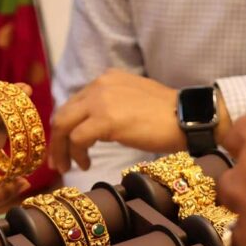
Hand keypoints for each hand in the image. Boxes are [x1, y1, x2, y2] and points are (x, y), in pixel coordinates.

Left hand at [50, 69, 200, 172]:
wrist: (188, 117)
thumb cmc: (167, 115)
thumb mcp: (131, 101)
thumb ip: (109, 106)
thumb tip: (91, 126)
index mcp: (105, 80)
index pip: (73, 104)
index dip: (65, 127)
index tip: (64, 146)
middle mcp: (99, 85)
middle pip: (63, 114)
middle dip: (57, 140)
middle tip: (58, 162)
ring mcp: (100, 100)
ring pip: (64, 126)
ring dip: (62, 149)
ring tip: (69, 166)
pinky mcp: (105, 119)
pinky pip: (78, 138)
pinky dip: (77, 153)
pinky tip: (86, 163)